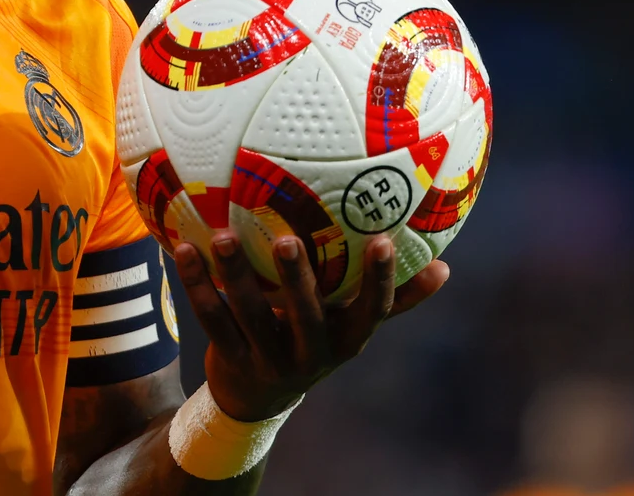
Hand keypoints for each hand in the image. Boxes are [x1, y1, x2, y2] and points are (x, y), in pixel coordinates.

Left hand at [171, 232, 449, 421]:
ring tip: (223, 236)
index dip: (380, 280)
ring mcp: (269, 359)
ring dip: (236, 275)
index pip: (371, 311)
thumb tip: (446, 267)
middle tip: (285, 239)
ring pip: (251, 316)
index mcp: (347, 339)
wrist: (257, 397)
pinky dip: (197, 285)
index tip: (383, 240)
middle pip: (306, 315)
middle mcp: (312, 353)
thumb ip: (393, 298)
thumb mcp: (351, 325)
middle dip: (297, 279)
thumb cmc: (314, 340)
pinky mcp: (231, 359)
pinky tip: (186, 250)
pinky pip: (212, 319)